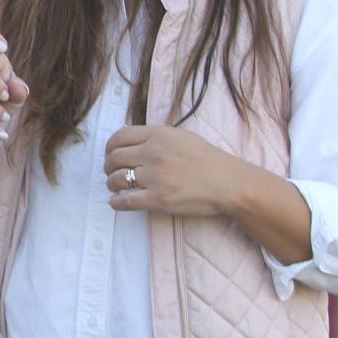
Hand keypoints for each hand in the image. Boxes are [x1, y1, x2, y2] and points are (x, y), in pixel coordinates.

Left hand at [103, 125, 246, 216]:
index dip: (110, 147)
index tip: (111, 154)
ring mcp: (155, 177)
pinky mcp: (158, 199)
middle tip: (112, 172)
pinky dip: (116, 202)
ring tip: (115, 187)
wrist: (229, 183)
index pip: (120, 136)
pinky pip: (125, 200)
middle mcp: (153, 153)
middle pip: (114, 158)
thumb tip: (131, 142)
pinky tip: (117, 202)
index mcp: (159, 135)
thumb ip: (156, 137)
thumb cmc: (208, 160)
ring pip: (116, 179)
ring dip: (111, 184)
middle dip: (109, 166)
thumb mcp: (181, 137)